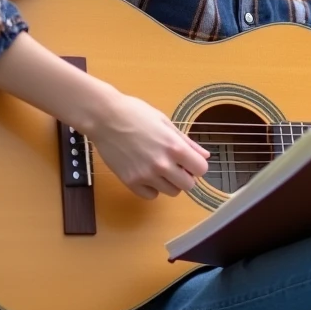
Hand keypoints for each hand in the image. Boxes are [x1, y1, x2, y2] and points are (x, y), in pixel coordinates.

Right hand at [86, 92, 209, 199]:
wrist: (105, 117)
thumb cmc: (136, 114)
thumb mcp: (166, 123)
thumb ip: (187, 142)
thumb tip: (205, 156)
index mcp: (174, 147)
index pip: (201, 169)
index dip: (197, 165)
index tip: (189, 161)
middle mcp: (162, 164)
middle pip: (188, 185)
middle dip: (186, 176)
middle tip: (176, 165)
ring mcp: (145, 175)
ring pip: (171, 192)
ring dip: (170, 182)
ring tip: (159, 167)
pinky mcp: (130, 182)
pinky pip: (150, 195)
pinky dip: (152, 188)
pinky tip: (147, 174)